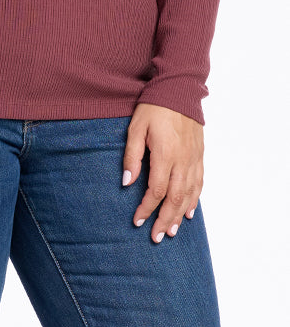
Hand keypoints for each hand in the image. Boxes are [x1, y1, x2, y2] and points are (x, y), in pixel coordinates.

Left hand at [121, 103, 202, 243]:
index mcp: (165, 155)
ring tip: (171, 231)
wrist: (179, 90)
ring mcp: (194, 159)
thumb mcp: (136, 128)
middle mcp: (183, 161)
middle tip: (156, 237)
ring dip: (179, 215)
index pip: (155, 191)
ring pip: (189, 195)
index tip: (136, 221)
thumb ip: (132, 156)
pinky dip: (194, 200)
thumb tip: (126, 182)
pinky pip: (199, 183)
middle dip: (164, 220)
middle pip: (174, 199)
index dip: (146, 208)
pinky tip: (188, 212)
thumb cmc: (154, 108)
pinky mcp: (199, 155)